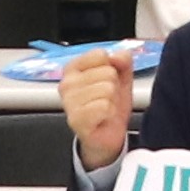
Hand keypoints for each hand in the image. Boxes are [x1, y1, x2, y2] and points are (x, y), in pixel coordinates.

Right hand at [56, 49, 134, 165]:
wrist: (108, 135)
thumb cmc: (110, 104)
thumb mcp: (121, 76)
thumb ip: (122, 59)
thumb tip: (116, 56)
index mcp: (73, 68)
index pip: (100, 54)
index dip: (112, 68)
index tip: (105, 81)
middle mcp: (67, 83)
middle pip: (107, 72)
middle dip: (114, 86)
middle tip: (107, 99)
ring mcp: (69, 102)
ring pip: (107, 88)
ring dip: (112, 100)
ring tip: (105, 108)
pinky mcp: (75, 119)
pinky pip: (104, 106)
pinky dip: (110, 113)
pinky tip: (103, 118)